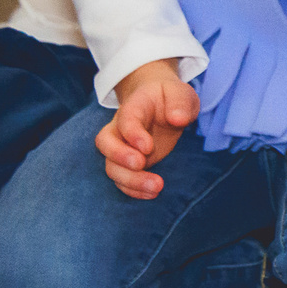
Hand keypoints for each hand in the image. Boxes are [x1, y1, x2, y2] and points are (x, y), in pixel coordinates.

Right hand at [94, 59, 195, 198]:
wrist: (158, 102)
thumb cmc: (169, 97)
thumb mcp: (180, 93)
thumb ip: (180, 103)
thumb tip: (178, 119)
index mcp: (133, 107)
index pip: (125, 120)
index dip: (132, 134)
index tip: (148, 147)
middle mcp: (120, 128)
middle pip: (106, 143)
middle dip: (120, 157)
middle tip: (142, 165)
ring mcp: (121, 147)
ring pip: (112, 166)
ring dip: (130, 180)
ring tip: (157, 187)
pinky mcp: (128, 163)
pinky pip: (121, 179)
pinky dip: (133, 189)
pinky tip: (152, 195)